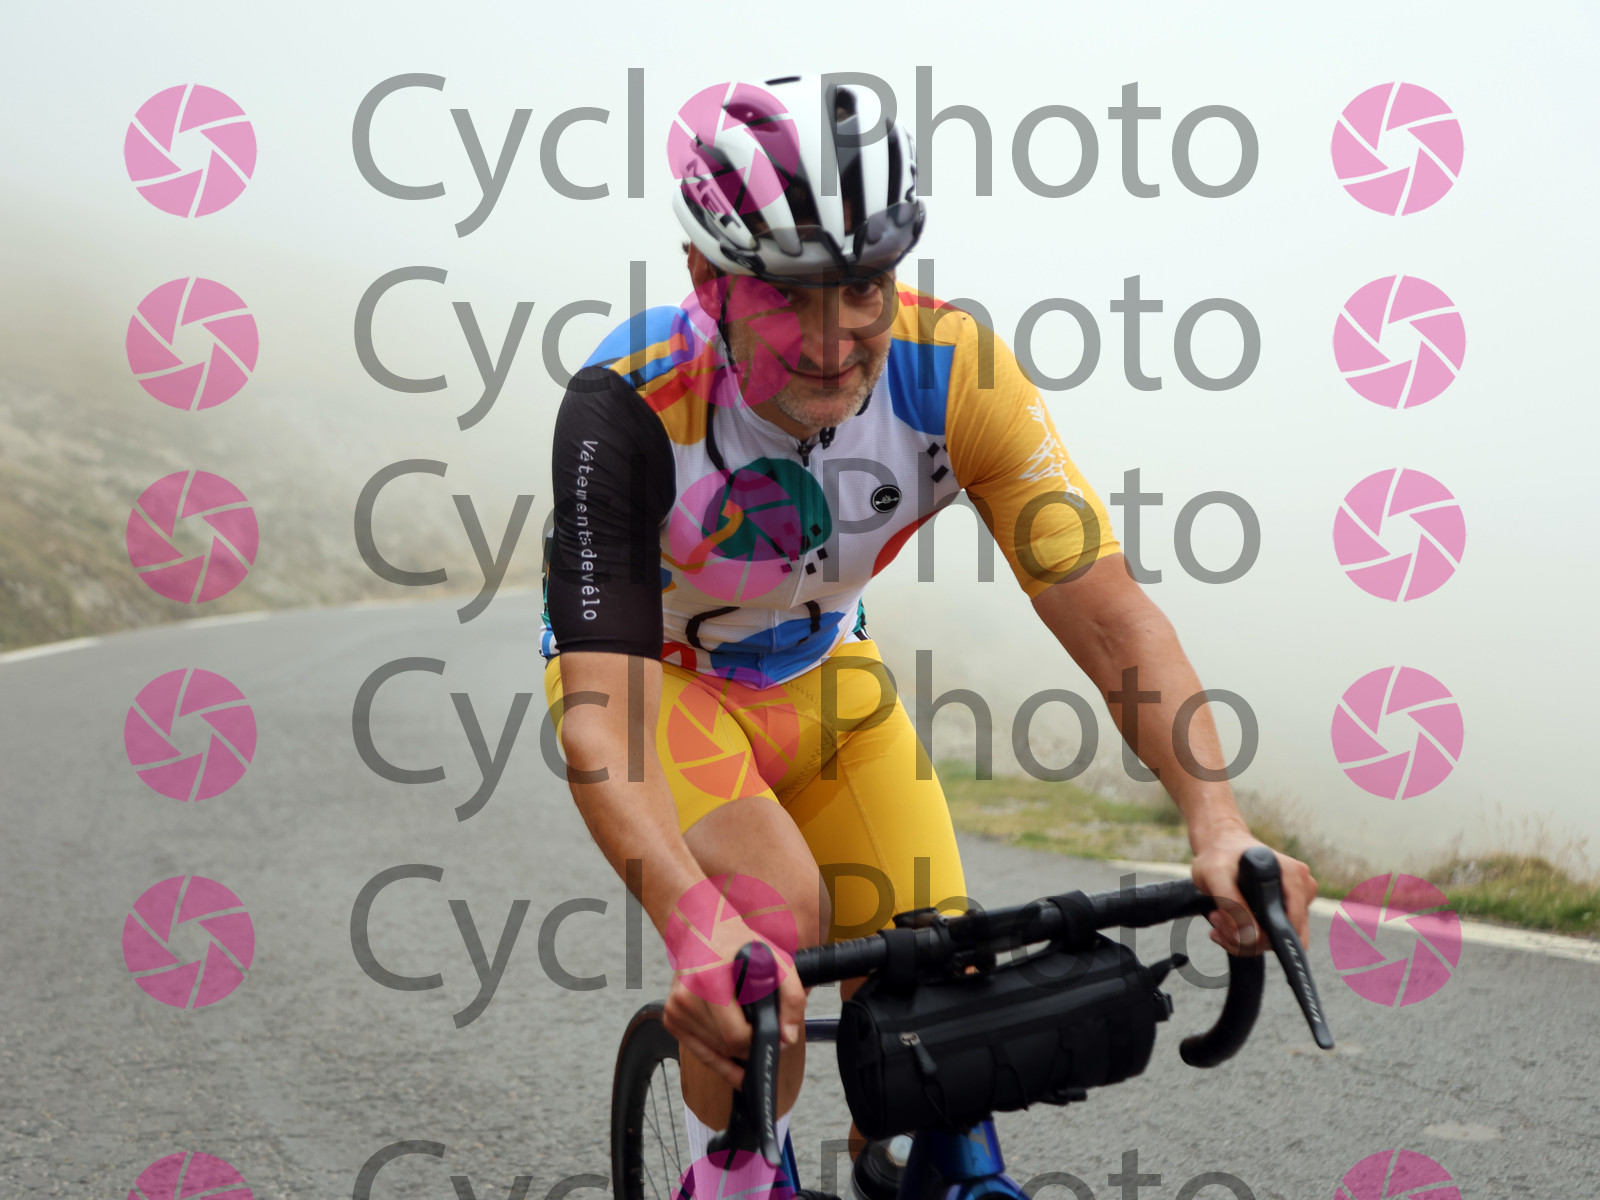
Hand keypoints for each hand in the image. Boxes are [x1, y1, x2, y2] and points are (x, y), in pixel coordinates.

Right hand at [660, 914, 806, 1089]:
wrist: (704, 929)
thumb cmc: (740, 944)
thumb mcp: (776, 960)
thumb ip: (791, 997)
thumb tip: (787, 1037)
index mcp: (710, 980)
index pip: (735, 1035)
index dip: (759, 1041)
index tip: (772, 1036)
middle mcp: (687, 995)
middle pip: (724, 1045)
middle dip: (748, 1047)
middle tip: (761, 1032)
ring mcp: (675, 1007)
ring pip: (712, 1050)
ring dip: (732, 1047)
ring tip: (744, 1027)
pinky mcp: (671, 1015)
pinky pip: (697, 1049)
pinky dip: (716, 1052)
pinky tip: (730, 1049)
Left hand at [1189, 824, 1316, 954]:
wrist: (1219, 845)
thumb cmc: (1218, 856)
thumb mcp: (1216, 876)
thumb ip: (1232, 905)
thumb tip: (1251, 937)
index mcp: (1294, 877)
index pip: (1292, 927)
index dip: (1262, 937)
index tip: (1230, 926)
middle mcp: (1302, 889)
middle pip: (1284, 938)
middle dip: (1246, 939)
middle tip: (1218, 920)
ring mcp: (1296, 901)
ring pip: (1273, 941)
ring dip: (1240, 938)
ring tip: (1217, 917)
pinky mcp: (1285, 909)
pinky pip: (1269, 937)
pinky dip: (1244, 936)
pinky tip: (1225, 922)